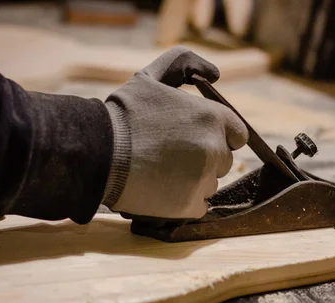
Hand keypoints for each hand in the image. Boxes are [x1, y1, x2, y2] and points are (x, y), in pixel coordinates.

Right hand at [101, 46, 247, 218]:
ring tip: (161, 172)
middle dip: (204, 159)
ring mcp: (204, 180)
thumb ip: (183, 64)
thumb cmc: (123, 115)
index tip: (195, 139)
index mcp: (212, 118)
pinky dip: (183, 201)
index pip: (237, 134)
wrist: (97, 154)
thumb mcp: (150, 77)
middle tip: (171, 156)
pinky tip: (161, 189)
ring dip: (192, 180)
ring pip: (209, 183)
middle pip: (223, 161)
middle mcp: (214, 149)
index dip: (218, 136)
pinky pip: (198, 205)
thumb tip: (215, 73)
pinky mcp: (190, 206)